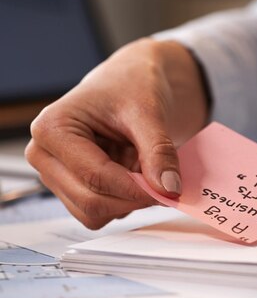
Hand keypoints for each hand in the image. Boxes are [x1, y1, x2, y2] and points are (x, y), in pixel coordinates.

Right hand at [25, 38, 209, 228]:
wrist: (133, 83)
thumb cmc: (131, 86)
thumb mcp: (149, 112)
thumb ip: (159, 151)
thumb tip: (169, 188)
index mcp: (52, 128)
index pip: (94, 176)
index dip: (136, 189)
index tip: (169, 190)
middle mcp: (45, 155)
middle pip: (91, 201)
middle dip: (133, 198)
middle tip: (167, 186)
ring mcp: (56, 175)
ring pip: (94, 214)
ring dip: (129, 202)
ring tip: (148, 171)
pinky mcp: (72, 188)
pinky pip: (100, 213)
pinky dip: (125, 203)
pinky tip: (137, 176)